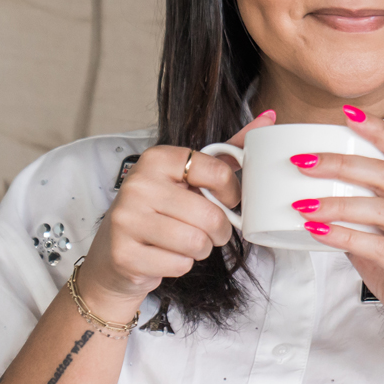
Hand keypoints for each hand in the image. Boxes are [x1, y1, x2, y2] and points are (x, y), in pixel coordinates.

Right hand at [77, 110, 276, 318]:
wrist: (114, 253)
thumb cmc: (162, 211)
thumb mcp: (192, 176)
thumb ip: (228, 151)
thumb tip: (269, 118)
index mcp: (158, 158)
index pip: (218, 171)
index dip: (232, 193)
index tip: (226, 199)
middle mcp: (139, 184)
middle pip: (210, 215)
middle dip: (218, 230)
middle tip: (207, 230)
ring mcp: (127, 219)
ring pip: (197, 243)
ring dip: (200, 249)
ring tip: (185, 242)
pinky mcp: (124, 254)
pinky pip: (179, 265)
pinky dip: (181, 266)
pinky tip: (164, 256)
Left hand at [289, 106, 383, 360]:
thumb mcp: (382, 240)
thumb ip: (359, 217)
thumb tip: (316, 198)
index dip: (378, 129)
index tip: (346, 113)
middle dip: (342, 163)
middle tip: (303, 162)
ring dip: (338, 202)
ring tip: (302, 203)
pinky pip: (379, 247)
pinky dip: (345, 237)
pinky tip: (318, 233)